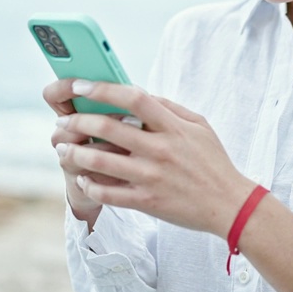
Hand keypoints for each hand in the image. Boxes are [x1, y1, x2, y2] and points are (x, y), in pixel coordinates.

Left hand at [54, 79, 256, 236]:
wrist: (230, 205)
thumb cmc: (213, 162)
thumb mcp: (199, 126)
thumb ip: (169, 107)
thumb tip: (140, 92)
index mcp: (173, 127)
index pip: (133, 98)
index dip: (103, 89)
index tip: (80, 86)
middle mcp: (160, 150)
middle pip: (109, 128)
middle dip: (78, 121)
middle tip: (63, 121)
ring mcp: (152, 177)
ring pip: (101, 162)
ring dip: (75, 153)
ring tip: (62, 148)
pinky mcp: (147, 202)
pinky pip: (109, 193)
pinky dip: (90, 185)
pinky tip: (82, 179)